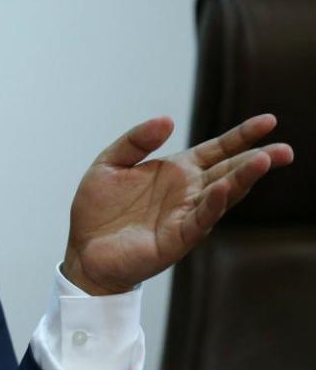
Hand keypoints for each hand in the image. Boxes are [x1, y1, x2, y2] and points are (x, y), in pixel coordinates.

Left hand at [63, 114, 292, 294]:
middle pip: (230, 171)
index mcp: (177, 171)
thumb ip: (136, 140)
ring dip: (243, 179)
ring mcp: (185, 215)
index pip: (218, 150)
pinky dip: (212, 205)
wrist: (83, 249)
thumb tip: (168, 120)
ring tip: (265, 160)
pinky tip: (223, 190)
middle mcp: (188, 192)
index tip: (269, 121)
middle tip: (286, 149)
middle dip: (258, 159)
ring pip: (222, 195)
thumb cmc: (98, 209)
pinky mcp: (176, 238)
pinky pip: (199, 220)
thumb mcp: (110, 163)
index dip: (242, 136)